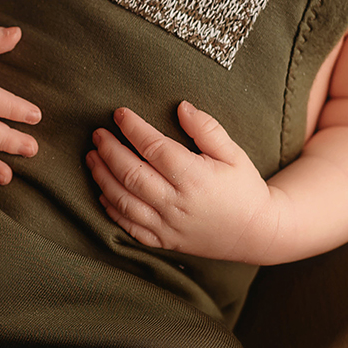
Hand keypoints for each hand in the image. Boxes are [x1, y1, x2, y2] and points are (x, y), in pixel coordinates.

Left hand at [86, 102, 281, 261]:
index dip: (133, 128)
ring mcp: (168, 225)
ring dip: (103, 177)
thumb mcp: (234, 154)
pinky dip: (112, 210)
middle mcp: (177, 203)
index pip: (155, 148)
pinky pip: (130, 227)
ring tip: (91, 157)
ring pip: (125, 201)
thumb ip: (208, 129)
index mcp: (196, 178)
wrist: (256, 233)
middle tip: (97, 134)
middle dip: (110, 151)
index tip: (119, 113)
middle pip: (132, 174)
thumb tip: (181, 107)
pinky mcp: (164, 241)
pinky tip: (102, 192)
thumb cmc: (245, 189)